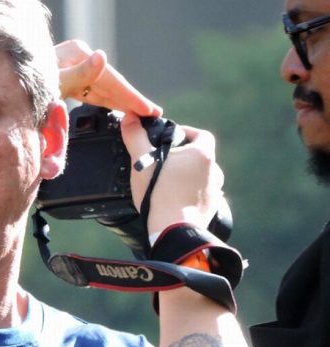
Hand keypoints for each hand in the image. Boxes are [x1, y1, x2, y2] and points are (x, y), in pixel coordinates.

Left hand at [55, 39, 160, 116]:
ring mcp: (74, 63)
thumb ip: (78, 73)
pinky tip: (117, 105)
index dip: (131, 97)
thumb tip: (102, 57)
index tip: (150, 110)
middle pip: (110, 83)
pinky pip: (91, 89)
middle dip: (131, 99)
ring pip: (103, 87)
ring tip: (142, 112)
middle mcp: (79, 55)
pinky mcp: (68, 73)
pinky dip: (104, 99)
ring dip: (121, 101)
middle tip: (154, 113)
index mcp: (78, 53)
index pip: (111, 80)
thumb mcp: (53, 82)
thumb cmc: (24, 85)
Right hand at [121, 115, 225, 235]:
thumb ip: (135, 137)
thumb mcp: (142, 161)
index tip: (172, 138)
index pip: (201, 135)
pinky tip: (175, 199)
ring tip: (168, 181)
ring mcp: (214, 190)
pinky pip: (202, 195)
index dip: (187, 133)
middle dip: (184, 156)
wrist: (172, 228)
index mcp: (202, 154)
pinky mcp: (211, 207)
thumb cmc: (158, 192)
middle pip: (200, 156)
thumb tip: (130, 117)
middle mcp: (214, 170)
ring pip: (202, 176)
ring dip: (189, 175)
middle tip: (164, 162)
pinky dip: (191, 194)